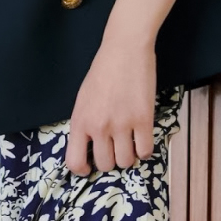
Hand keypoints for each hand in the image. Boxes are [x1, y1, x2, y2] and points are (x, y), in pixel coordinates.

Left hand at [64, 35, 156, 173]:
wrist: (124, 50)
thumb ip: (84, 124)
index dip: (83, 170)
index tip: (90, 166)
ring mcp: (122, 124)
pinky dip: (144, 150)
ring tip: (129, 143)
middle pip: (105, 165)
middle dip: (111, 160)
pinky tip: (142, 139)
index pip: (75, 162)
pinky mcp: (143, 120)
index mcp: (80, 121)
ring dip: (129, 157)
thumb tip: (89, 148)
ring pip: (126, 162)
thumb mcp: (83, 99)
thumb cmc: (102, 72)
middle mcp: (99, 126)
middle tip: (115, 148)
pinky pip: (145, 151)